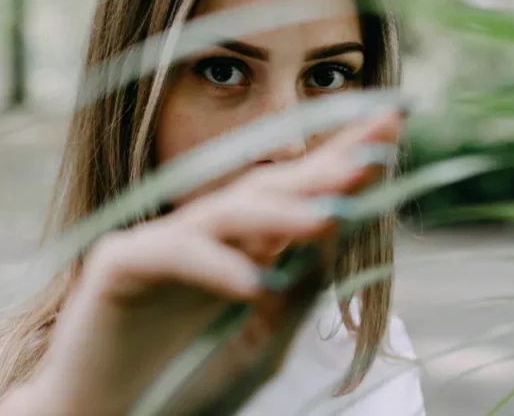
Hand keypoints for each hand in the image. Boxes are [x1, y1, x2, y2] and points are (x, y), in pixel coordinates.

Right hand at [9, 110, 402, 415]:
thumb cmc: (185, 386)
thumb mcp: (264, 341)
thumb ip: (301, 286)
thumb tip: (344, 222)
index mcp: (246, 250)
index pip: (303, 195)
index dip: (345, 159)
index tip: (394, 127)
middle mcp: (211, 236)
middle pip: (273, 188)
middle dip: (326, 164)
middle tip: (378, 140)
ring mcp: (165, 244)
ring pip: (228, 213)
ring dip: (282, 213)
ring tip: (332, 211)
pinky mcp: (120, 264)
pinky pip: (176, 254)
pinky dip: (217, 267)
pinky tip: (258, 282)